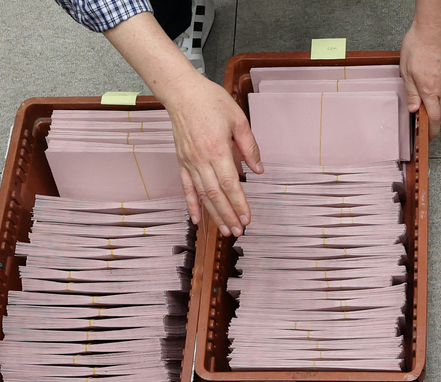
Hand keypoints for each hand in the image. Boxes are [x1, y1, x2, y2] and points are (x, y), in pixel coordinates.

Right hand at [157, 69, 261, 235]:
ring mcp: (190, 162)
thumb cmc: (210, 101)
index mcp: (217, 149)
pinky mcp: (182, 162)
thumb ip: (249, 146)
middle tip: (238, 231)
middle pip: (216, 195)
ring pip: (203, 195)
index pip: (230, 184)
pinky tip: (197, 219)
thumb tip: (258, 170)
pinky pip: (186, 188)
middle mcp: (201, 160)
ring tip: (225, 230)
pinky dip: (192, 205)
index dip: (239, 204)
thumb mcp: (238, 119)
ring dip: (214, 215)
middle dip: (228, 215)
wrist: (182, 92)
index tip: (247, 218)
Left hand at [401, 21, 440, 137]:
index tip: (429, 136)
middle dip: (437, 120)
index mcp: (430, 89)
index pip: (435, 119)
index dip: (433, 131)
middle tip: (429, 120)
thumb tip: (413, 109)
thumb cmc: (419, 44)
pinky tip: (438, 82)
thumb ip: (411, 92)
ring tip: (431, 96)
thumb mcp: (406, 70)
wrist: (435, 27)